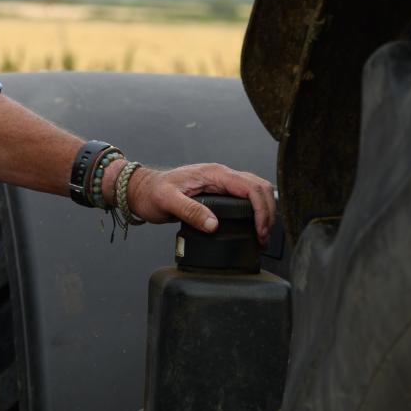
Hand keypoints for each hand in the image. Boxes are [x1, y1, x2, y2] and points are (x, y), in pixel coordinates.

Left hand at [125, 162, 276, 241]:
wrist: (142, 190)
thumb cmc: (152, 193)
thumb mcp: (167, 202)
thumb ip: (190, 212)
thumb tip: (213, 225)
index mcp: (213, 173)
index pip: (250, 187)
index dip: (261, 210)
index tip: (260, 231)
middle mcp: (221, 175)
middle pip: (260, 187)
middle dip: (269, 212)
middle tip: (264, 237)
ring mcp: (222, 183)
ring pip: (257, 191)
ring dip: (265, 211)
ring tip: (263, 236)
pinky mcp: (220, 192)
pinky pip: (246, 197)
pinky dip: (256, 211)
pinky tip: (254, 228)